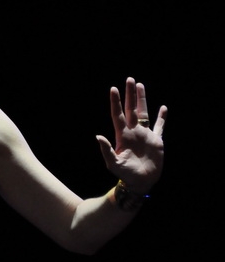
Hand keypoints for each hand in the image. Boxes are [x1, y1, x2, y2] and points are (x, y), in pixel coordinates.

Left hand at [96, 77, 166, 193]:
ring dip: (142, 99)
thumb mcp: (113, 164)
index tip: (113, 89)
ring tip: (140, 85)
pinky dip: (161, 118)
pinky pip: (159, 126)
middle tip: (129, 79)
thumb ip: (106, 150)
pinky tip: (162, 108)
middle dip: (130, 95)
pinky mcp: (156, 141)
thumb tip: (98, 136)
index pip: (118, 115)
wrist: (140, 182)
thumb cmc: (125, 175)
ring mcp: (145, 135)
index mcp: (123, 136)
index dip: (115, 102)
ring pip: (144, 113)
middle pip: (131, 109)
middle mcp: (133, 132)